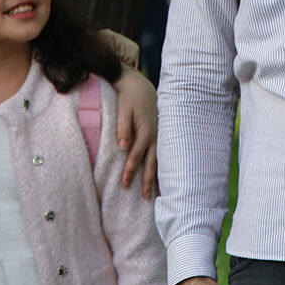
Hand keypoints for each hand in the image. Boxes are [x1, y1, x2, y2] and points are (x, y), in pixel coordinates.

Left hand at [114, 68, 158, 196]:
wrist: (139, 86)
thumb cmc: (129, 98)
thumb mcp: (123, 109)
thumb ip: (122, 127)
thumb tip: (122, 146)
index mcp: (146, 131)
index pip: (136, 156)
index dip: (129, 170)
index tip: (123, 184)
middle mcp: (155, 136)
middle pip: (151, 163)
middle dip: (147, 181)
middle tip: (144, 198)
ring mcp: (160, 137)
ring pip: (159, 161)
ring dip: (157, 178)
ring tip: (156, 195)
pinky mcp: (160, 136)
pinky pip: (162, 156)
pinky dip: (162, 168)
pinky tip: (163, 179)